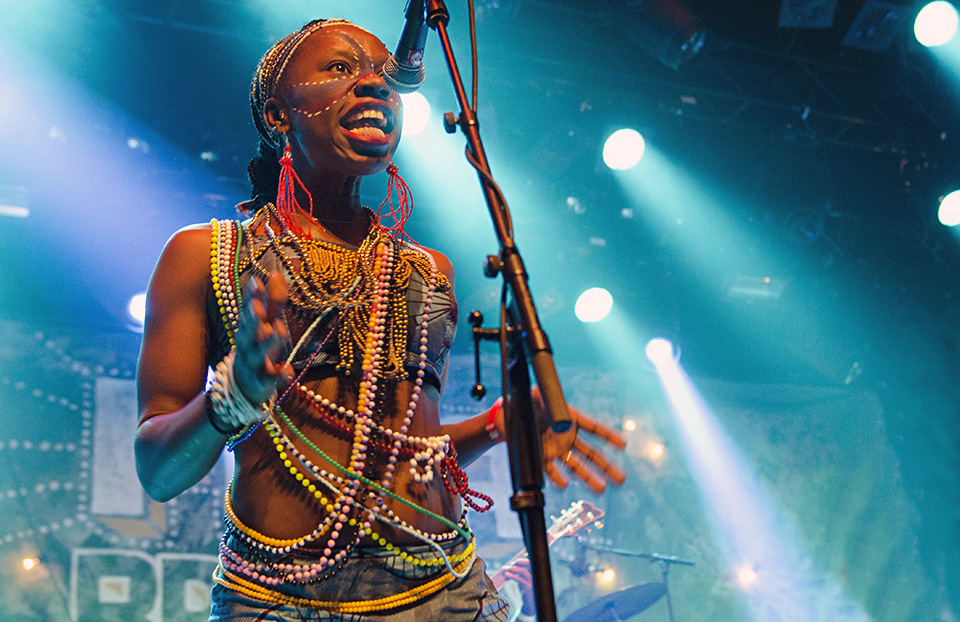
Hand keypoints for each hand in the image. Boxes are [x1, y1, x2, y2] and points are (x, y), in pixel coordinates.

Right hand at [231, 272, 293, 407]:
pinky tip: (288, 370)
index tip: (255, 279)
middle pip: (248, 331)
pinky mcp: (261, 384)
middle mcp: (247, 344)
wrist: (243, 387)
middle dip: (252, 319)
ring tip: (276, 331)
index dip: (251, 295)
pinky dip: (279, 376)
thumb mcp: (266, 325)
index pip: (248, 309)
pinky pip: (270, 381)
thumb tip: (277, 273)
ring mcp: (252, 365)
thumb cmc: (257, 348)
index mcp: (248, 328)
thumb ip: (273, 301)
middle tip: (259, 307)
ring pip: (257, 354)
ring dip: (267, 343)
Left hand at [501, 558, 535, 615]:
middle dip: (519, 561)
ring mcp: (533, 581)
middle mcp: (537, 575)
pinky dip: (513, 576)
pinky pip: (520, 580)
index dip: (529, 555)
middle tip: (511, 562)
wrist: (530, 603)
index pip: (534, 560)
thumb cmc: (526, 588)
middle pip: (530, 563)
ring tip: (504, 568)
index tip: (524, 553)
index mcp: (536, 571)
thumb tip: (514, 561)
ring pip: (523, 571)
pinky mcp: (529, 588)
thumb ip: (522, 569)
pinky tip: (506, 574)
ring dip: (513, 568)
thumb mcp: (525, 577)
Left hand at [535, 387, 626, 493]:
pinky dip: (558, 478)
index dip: (608, 435)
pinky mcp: (542, 459)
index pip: (593, 428)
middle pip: (591, 453)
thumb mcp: (537, 396)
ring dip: (588, 477)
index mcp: (571, 420)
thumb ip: (545, 398)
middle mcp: (567, 437)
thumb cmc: (528, 402)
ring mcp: (556, 449)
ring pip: (576, 466)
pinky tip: (564, 484)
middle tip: (621, 478)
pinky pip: (552, 471)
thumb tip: (543, 393)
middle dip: (606, 466)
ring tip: (601, 488)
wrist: (510, 416)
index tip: (622, 444)